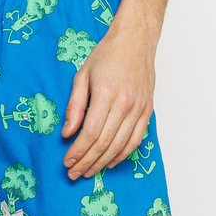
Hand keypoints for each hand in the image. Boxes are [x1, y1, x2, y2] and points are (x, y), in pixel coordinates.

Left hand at [61, 25, 155, 179]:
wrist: (136, 40)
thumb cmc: (107, 54)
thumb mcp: (82, 75)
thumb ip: (74, 106)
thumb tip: (67, 133)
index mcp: (107, 94)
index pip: (90, 133)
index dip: (78, 152)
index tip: (67, 162)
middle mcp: (125, 104)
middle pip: (104, 143)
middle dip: (87, 162)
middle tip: (75, 174)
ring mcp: (139, 108)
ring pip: (120, 145)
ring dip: (103, 162)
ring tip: (89, 172)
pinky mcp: (148, 110)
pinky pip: (136, 139)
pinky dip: (123, 154)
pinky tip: (111, 162)